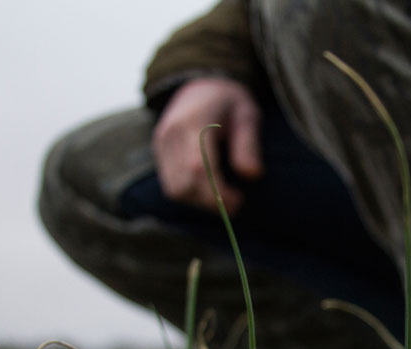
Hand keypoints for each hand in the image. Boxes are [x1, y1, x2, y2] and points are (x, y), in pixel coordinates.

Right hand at [152, 77, 263, 213]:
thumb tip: (251, 176)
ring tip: (224, 195)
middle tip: (236, 202)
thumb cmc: (230, 102)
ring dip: (201, 202)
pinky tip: (210, 188)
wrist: (201, 83)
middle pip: (184, 185)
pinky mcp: (159, 152)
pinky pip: (171, 185)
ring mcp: (161, 144)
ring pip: (175, 190)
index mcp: (193, 122)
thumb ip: (249, 145)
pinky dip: (192, 194)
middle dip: (211, 202)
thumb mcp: (247, 115)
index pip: (198, 168)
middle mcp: (171, 134)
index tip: (239, 201)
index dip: (218, 193)